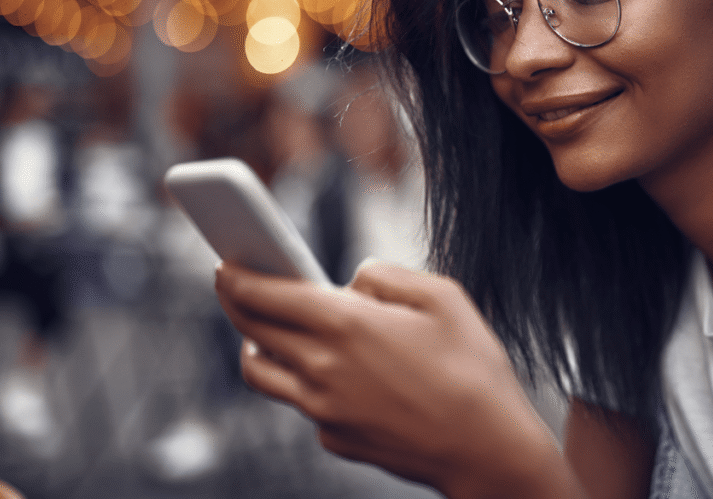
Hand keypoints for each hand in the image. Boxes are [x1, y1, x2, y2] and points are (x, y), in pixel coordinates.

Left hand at [214, 260, 574, 498]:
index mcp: (347, 325)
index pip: (267, 294)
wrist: (487, 448)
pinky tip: (331, 371)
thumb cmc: (472, 368)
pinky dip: (304, 381)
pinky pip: (303, 403)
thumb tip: (351, 282)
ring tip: (265, 328)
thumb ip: (386, 276)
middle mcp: (323, 368)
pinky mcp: (334, 438)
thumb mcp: (442, 296)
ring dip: (254, 344)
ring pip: (263, 372)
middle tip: (231, 284)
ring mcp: (323, 410)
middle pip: (253, 330)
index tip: (224, 264)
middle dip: (235, 302)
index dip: (238, 276)